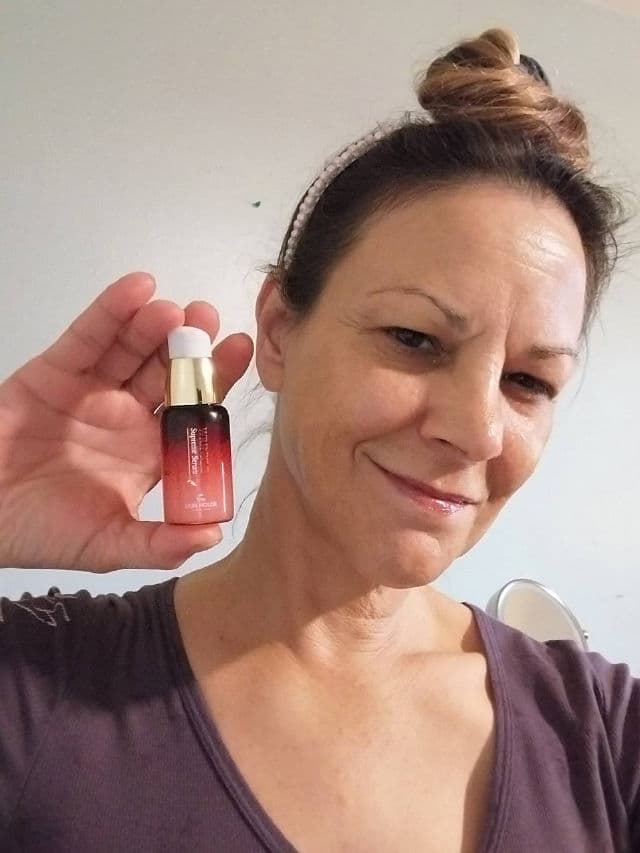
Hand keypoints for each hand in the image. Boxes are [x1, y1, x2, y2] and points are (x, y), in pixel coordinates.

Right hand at [0, 272, 253, 571]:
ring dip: (154, 325)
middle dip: (191, 344)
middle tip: (210, 320)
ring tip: (174, 312)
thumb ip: (159, 543)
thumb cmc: (39, 532)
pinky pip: (87, 337)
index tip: (240, 350)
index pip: (193, 410)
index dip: (217, 380)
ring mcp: (93, 390)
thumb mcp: (108, 545)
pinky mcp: (55, 371)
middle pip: (167, 371)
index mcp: (149, 451)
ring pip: (131, 348)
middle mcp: (126, 415)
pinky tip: (137, 290)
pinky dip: (111, 312)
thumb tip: (212, 535)